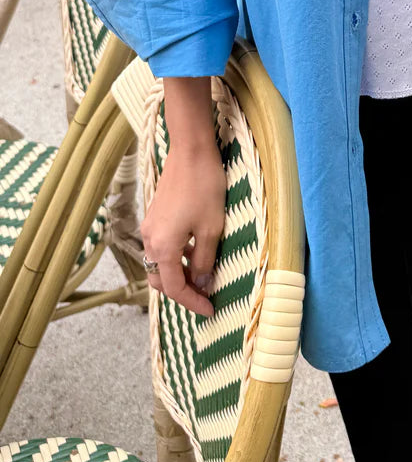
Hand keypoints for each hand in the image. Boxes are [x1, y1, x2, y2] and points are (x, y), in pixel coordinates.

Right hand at [140, 140, 226, 317]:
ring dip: (179, 274)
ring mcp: (150, 227)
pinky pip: (162, 247)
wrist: (191, 151)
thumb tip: (203, 283)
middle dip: (183, 291)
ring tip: (204, 277)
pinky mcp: (156, 216)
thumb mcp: (211, 229)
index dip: (193, 302)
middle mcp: (150, 240)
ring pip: (161, 263)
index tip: (210, 310)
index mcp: (162, 248)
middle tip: (206, 296)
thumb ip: (205, 261)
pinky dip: (177, 257)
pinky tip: (196, 252)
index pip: (174, 288)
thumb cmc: (204, 188)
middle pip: (161, 279)